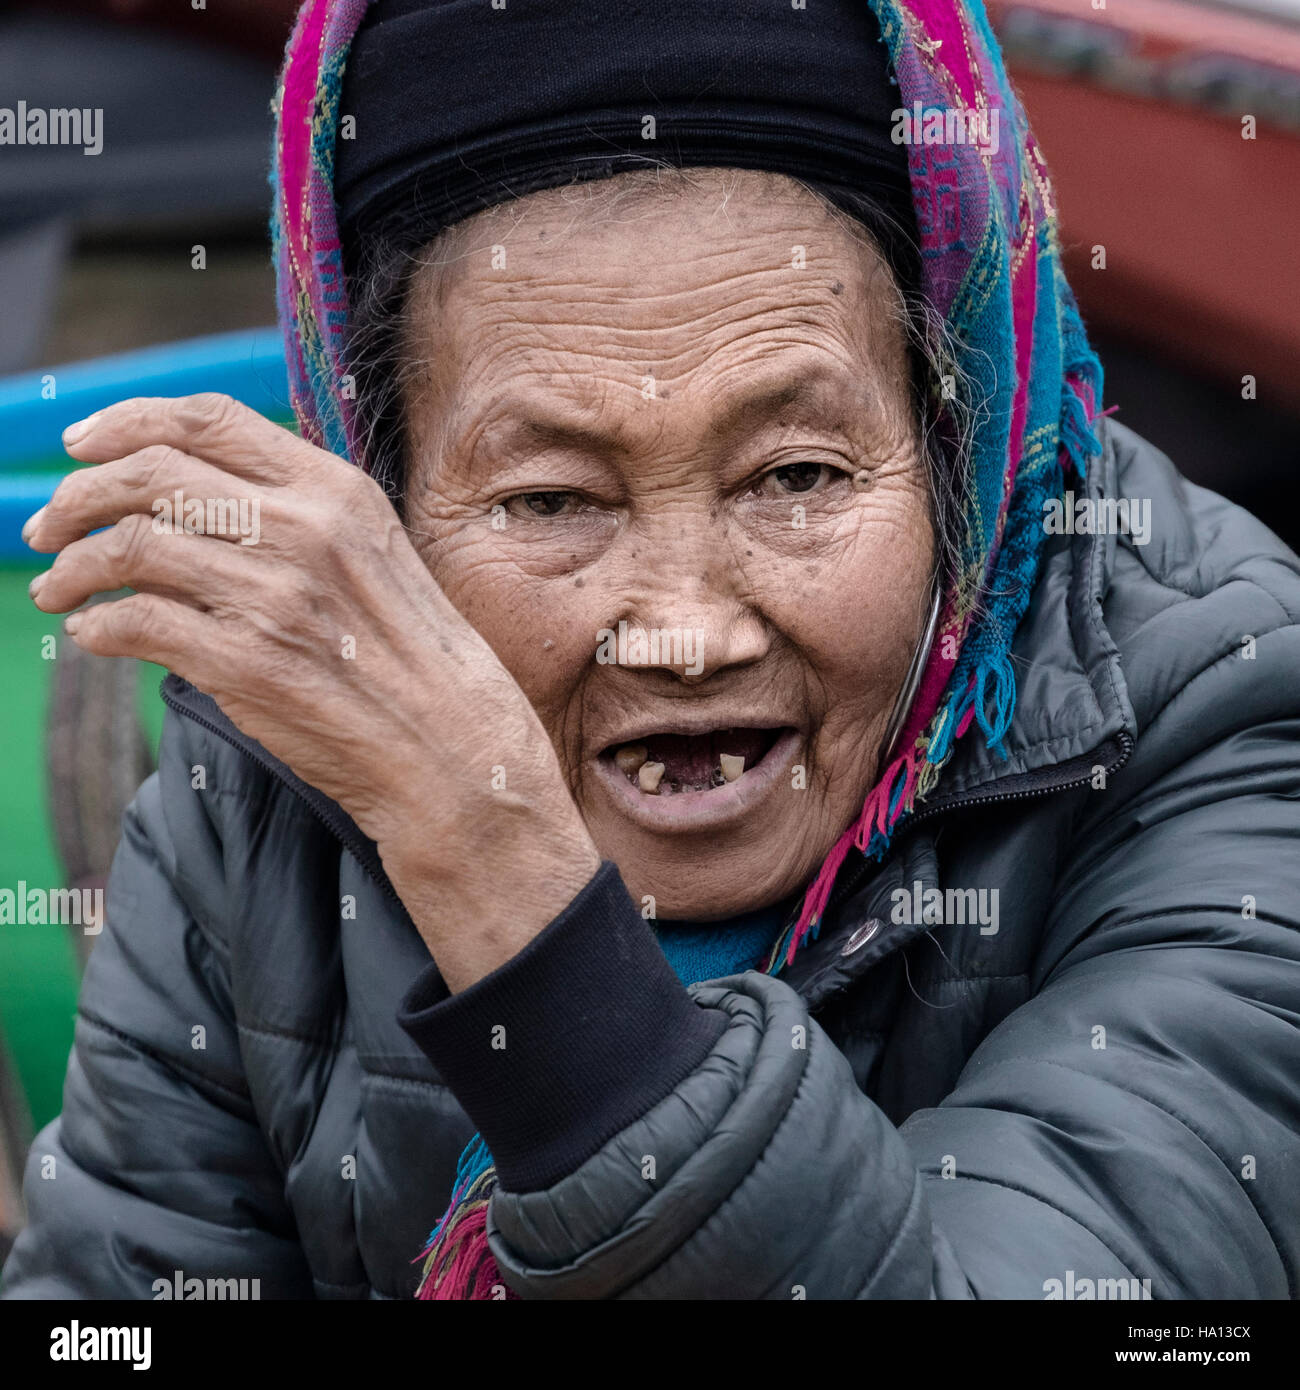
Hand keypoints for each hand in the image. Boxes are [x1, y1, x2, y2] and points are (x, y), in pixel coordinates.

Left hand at [26, 393, 599, 988]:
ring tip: (53, 589)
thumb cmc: (415, 659)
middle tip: (48, 527)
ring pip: (129, 545)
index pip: (208, 420)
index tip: (80, 444)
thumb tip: (198, 494)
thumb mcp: (376, 556)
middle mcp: (304, 531)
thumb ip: (301, 515)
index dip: (127, 422)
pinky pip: (135, 623)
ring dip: (71, 566)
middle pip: (151, 473)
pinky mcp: (246, 664)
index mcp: (337, 493)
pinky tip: (90, 635)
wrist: (453, 748)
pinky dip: (93, 626)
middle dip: (76, 494)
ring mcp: (273, 596)